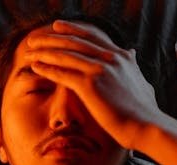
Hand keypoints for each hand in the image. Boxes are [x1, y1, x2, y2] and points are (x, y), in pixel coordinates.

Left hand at [25, 20, 161, 148]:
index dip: (72, 30)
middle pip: (74, 42)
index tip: (57, 26)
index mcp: (121, 57)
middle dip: (52, 38)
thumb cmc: (144, 111)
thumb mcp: (141, 80)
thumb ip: (133, 66)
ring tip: (29, 50)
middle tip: (35, 37)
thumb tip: (133, 52)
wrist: (146, 126)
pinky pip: (63, 73)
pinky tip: (36, 66)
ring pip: (66, 55)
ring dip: (45, 51)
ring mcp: (100, 70)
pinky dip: (48, 69)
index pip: (92, 37)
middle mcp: (111, 59)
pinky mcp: (91, 85)